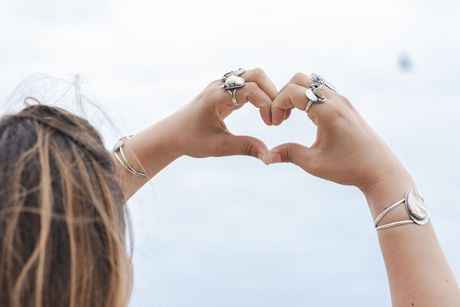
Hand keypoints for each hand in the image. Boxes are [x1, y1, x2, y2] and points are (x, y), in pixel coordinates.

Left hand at [167, 68, 277, 158]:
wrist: (171, 134)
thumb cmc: (190, 140)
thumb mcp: (218, 147)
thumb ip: (244, 148)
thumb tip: (269, 155)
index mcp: (216, 96)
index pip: (251, 88)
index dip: (266, 104)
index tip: (271, 124)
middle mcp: (220, 85)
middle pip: (256, 75)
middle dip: (272, 94)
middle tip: (277, 118)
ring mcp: (223, 86)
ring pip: (254, 77)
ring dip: (268, 93)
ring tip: (272, 116)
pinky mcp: (225, 91)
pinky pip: (249, 85)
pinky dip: (260, 96)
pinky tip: (264, 114)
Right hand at [265, 73, 411, 192]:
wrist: (380, 169)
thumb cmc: (348, 168)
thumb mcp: (314, 163)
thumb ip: (289, 154)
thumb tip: (267, 156)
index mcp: (327, 111)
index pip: (292, 92)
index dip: (276, 105)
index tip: (274, 124)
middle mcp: (336, 100)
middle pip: (300, 79)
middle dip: (283, 95)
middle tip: (280, 118)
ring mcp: (342, 100)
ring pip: (311, 82)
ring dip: (295, 95)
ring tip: (289, 117)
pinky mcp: (346, 105)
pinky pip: (320, 90)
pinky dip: (307, 97)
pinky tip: (305, 117)